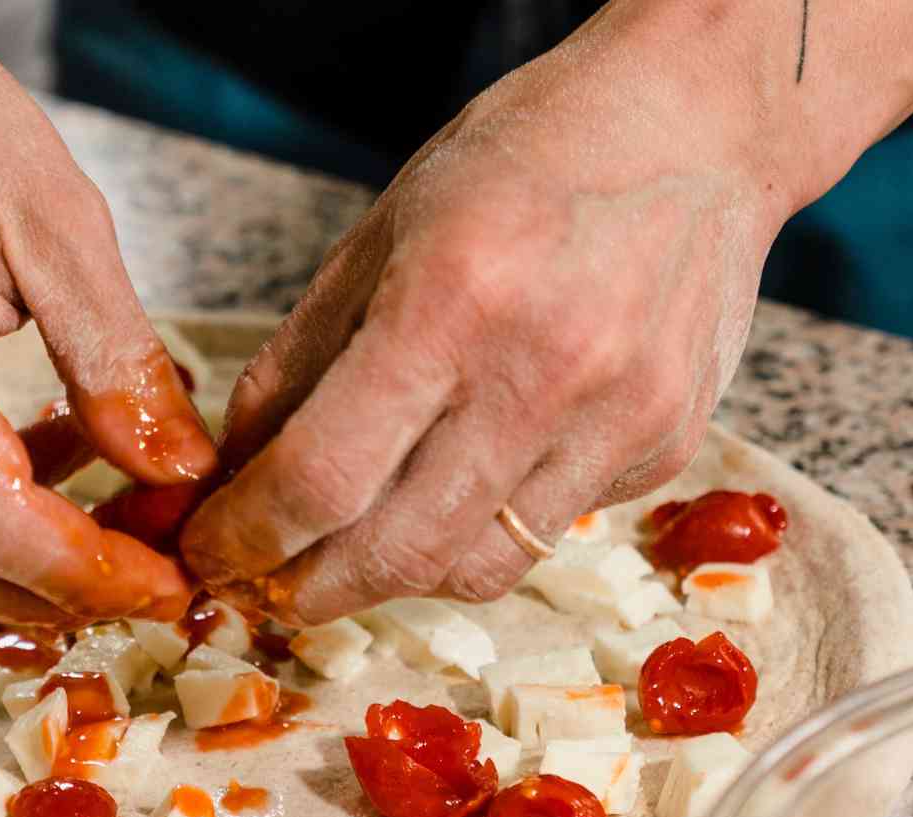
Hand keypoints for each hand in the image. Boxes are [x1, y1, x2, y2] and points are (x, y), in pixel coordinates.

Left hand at [180, 6, 796, 625]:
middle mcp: (542, 374)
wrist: (699, 128)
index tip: (213, 552)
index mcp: (449, 301)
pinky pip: (550, 530)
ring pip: (478, 569)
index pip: (322, 477)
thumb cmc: (527, 158)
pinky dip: (486, 526)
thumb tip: (240, 470)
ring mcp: (618, 420)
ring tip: (356, 548)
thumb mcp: (383, 231)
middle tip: (268, 589)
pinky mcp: (666, 449)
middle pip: (398, 553)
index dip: (249, 536)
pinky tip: (470, 475)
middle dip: (311, 592)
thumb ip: (300, 359)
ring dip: (396, 577)